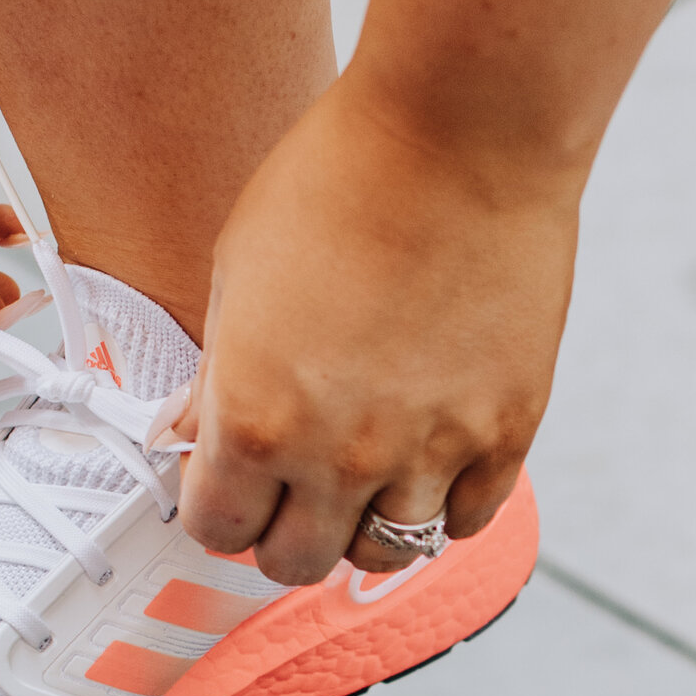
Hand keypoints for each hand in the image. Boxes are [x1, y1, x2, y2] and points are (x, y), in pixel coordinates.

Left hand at [177, 71, 579, 580]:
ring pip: (387, 554)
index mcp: (254, 415)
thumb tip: (192, 431)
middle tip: (293, 489)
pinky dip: (442, 505)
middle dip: (285, 533)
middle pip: (298, 563)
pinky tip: (429, 459)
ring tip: (367, 471)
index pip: (217, 531)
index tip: (230, 488)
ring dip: (366, 522)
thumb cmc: (340, 175)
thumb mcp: (238, 270)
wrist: (461, 132)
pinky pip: (466, 521)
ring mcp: (429, 452)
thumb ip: (215, 372)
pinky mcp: (503, 435)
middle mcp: (339, 454)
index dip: (218, 512)